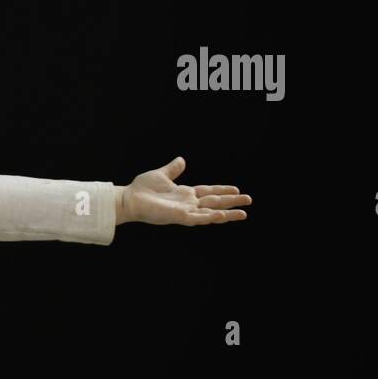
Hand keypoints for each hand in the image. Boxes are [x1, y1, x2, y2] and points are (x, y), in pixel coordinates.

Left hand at [122, 157, 250, 225]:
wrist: (128, 199)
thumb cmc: (141, 189)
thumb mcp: (161, 175)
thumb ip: (173, 169)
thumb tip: (182, 160)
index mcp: (185, 194)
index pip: (208, 192)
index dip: (223, 190)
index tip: (237, 189)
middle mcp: (187, 204)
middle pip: (215, 202)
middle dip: (231, 202)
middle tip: (249, 201)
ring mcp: (185, 211)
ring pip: (211, 213)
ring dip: (227, 213)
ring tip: (244, 213)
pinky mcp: (180, 217)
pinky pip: (199, 218)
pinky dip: (211, 217)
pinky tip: (223, 215)